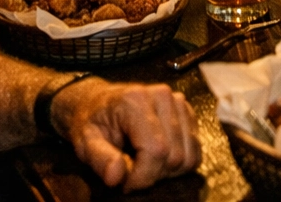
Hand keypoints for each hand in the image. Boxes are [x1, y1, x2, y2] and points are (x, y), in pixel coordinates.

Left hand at [51, 80, 199, 191]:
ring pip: (189, 155)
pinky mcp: (187, 110)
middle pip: (175, 155)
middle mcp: (162, 96)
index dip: (143, 177)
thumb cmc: (92, 121)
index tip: (126, 184)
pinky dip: (179, 161)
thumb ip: (100, 159)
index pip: (156, 150)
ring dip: (168, 170)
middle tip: (133, 174)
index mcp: (135, 101)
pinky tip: (159, 158)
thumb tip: (117, 176)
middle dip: (153, 175)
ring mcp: (178, 101)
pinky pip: (196, 148)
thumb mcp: (85, 142)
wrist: (99, 102)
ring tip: (145, 165)